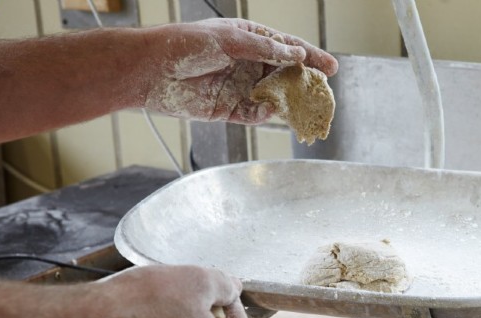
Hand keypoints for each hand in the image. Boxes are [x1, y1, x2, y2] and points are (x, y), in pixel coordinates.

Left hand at [143, 19, 337, 123]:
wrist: (149, 71)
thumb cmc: (185, 45)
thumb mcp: (230, 40)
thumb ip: (265, 49)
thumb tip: (296, 54)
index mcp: (248, 39)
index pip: (287, 47)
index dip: (310, 57)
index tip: (331, 68)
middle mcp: (247, 63)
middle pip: (285, 74)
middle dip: (304, 83)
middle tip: (322, 93)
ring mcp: (239, 87)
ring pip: (273, 96)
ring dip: (288, 102)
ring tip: (304, 108)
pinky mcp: (229, 109)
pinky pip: (254, 114)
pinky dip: (264, 114)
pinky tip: (268, 110)